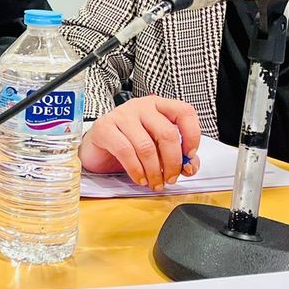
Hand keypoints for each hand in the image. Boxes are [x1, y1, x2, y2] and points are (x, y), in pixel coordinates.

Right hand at [78, 95, 200, 190]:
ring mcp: (122, 115)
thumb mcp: (157, 149)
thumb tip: (189, 167)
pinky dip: (136, 170)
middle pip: (167, 133)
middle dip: (172, 162)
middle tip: (171, 178)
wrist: (96, 147)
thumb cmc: (129, 145)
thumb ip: (177, 156)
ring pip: (146, 146)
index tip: (189, 156)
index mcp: (158, 106)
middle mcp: (141, 106)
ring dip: (154, 171)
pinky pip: (126, 151)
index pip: (184, 112)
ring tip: (154, 183)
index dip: (192, 136)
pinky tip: (139, 179)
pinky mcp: (105, 127)